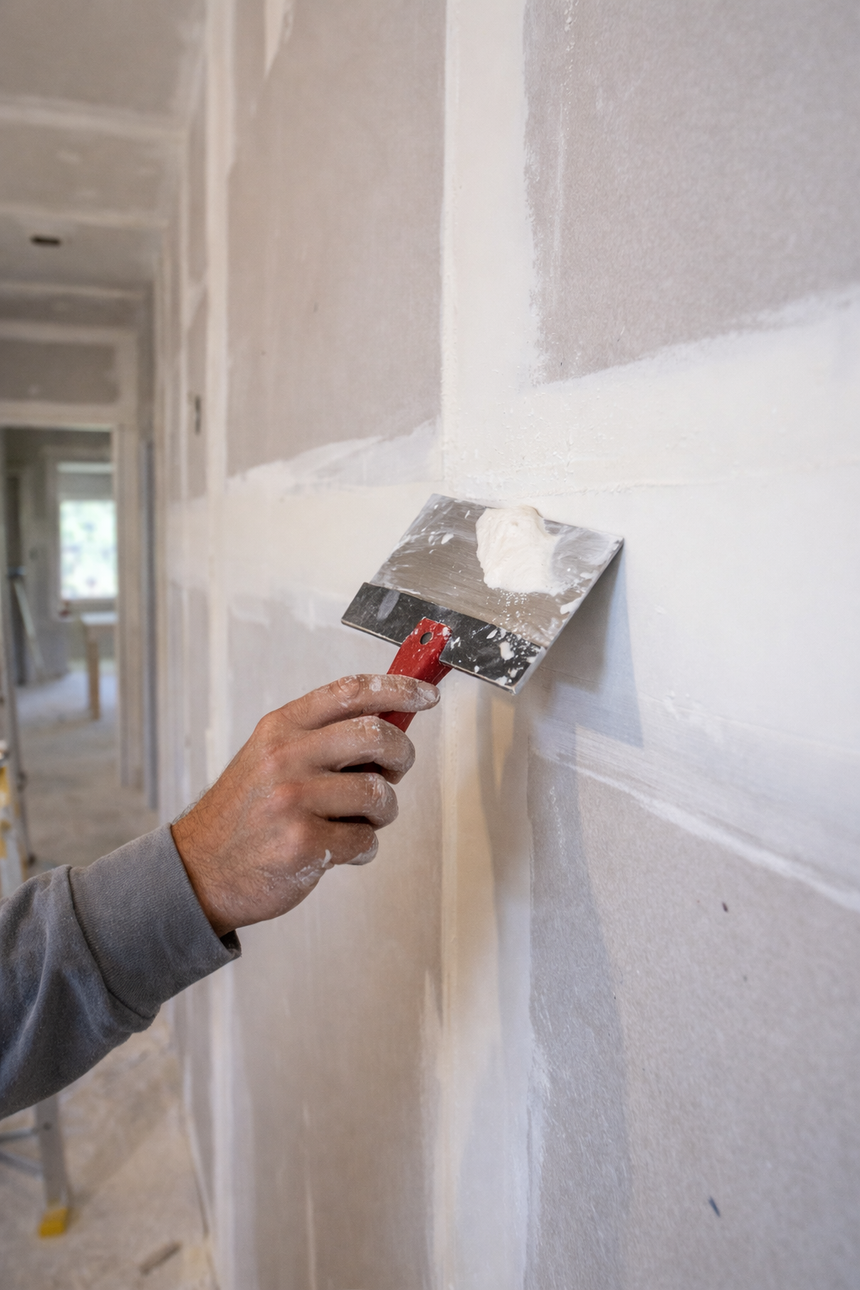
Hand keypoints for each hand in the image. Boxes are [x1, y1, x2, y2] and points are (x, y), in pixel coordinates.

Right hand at [171, 673, 438, 936]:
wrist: (200, 870)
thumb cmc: (245, 814)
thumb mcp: (270, 757)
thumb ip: (323, 738)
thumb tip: (390, 725)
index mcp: (281, 727)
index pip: (351, 691)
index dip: (398, 688)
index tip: (425, 695)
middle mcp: (286, 756)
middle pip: (376, 734)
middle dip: (400, 755)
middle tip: (393, 771)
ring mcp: (293, 800)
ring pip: (378, 792)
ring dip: (381, 812)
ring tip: (358, 821)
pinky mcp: (303, 843)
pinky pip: (365, 839)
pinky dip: (362, 848)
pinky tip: (338, 849)